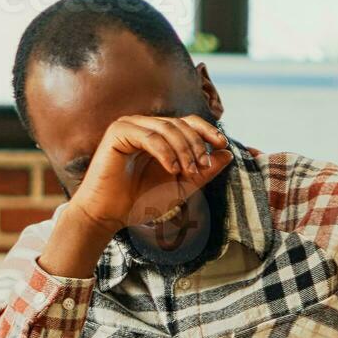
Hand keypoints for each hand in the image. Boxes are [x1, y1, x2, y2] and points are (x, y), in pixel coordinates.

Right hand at [67, 115, 230, 232]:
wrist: (110, 215)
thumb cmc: (142, 201)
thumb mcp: (182, 186)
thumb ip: (204, 171)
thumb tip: (227, 153)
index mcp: (159, 134)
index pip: (189, 122)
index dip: (207, 130)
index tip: (223, 144)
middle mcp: (144, 125)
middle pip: (180, 124)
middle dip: (196, 146)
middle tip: (203, 167)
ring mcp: (130, 126)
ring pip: (167, 128)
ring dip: (183, 150)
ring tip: (188, 172)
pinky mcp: (118, 132)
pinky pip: (149, 136)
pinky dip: (165, 152)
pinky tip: (172, 169)